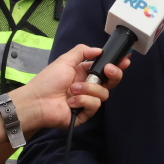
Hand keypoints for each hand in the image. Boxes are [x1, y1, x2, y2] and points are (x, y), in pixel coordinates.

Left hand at [13, 44, 129, 130]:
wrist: (37, 101)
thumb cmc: (47, 81)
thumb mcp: (65, 60)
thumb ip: (82, 51)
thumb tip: (99, 50)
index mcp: (84, 73)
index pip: (105, 69)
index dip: (116, 65)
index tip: (125, 60)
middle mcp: (88, 87)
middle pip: (111, 82)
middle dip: (113, 74)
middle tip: (108, 70)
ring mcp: (87, 101)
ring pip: (103, 94)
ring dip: (88, 89)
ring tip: (72, 90)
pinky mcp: (85, 114)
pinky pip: (95, 105)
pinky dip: (82, 101)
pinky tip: (70, 102)